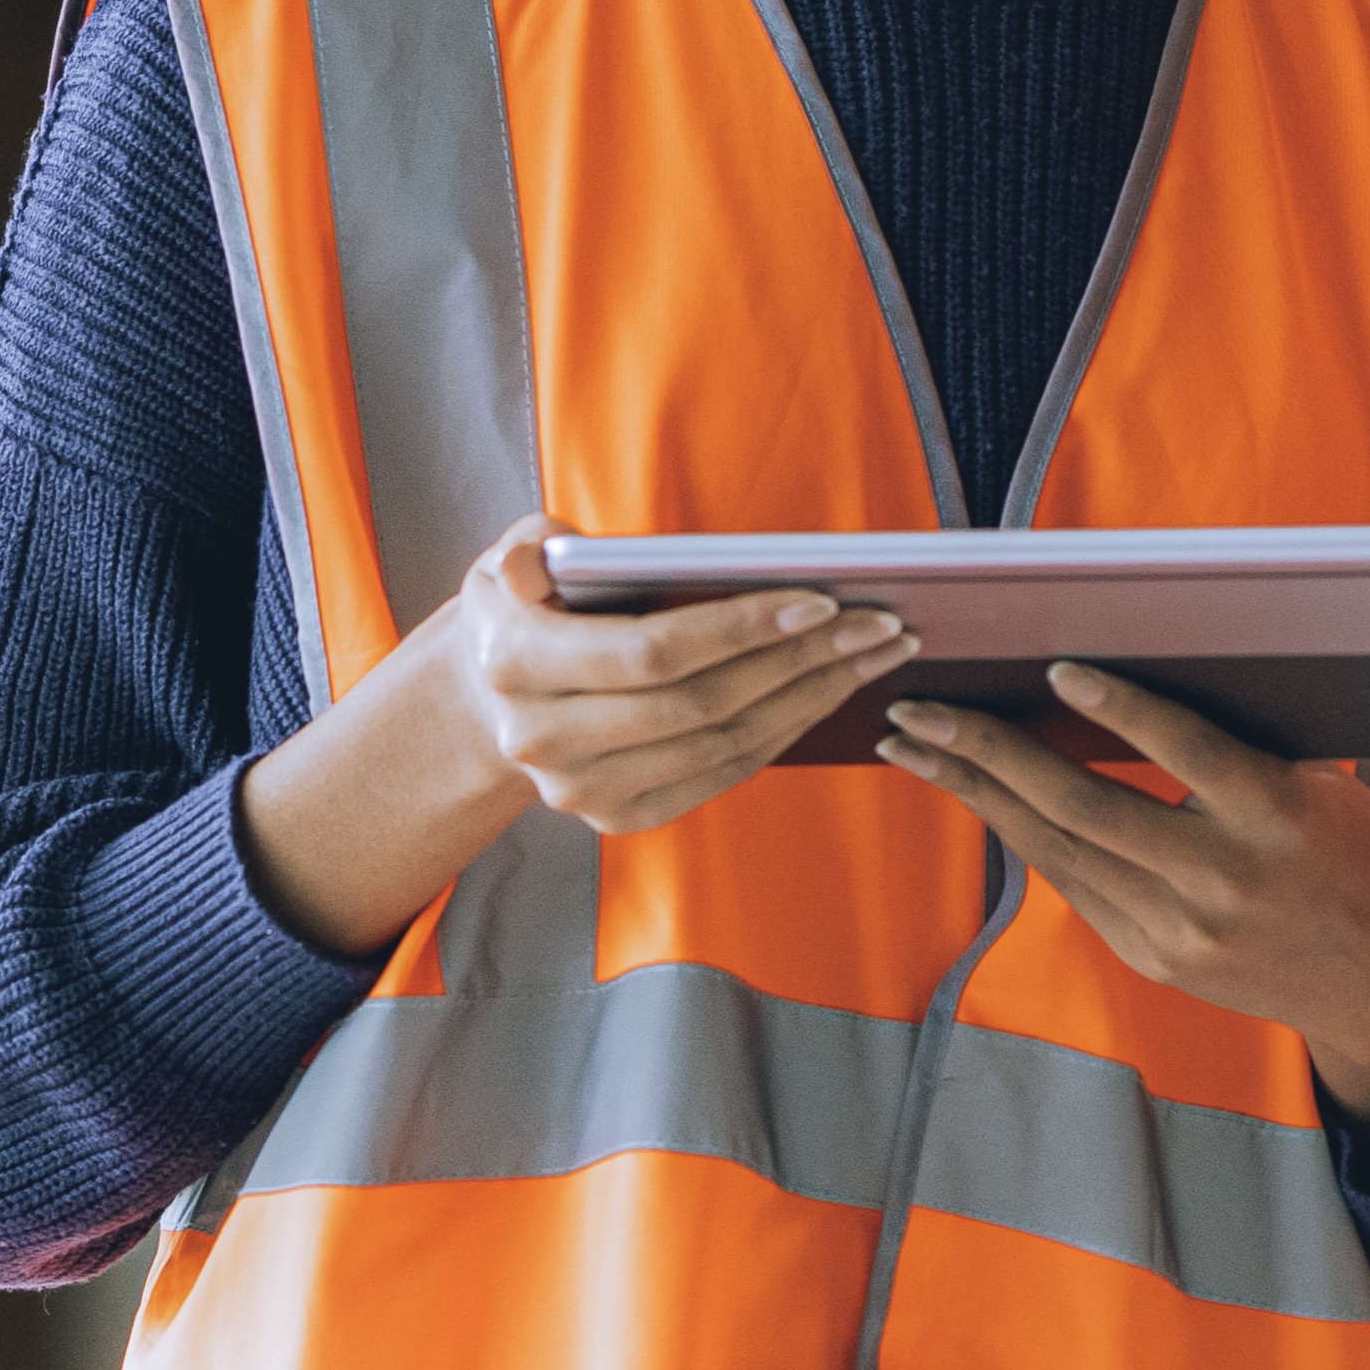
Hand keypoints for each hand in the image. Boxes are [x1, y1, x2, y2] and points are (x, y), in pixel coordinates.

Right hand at [235, 520, 919, 952]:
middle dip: (801, 661)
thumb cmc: (523, 606)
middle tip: (879, 622)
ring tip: (877, 651)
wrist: (490, 698)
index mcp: (515, 664)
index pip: (651, 654)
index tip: (819, 600)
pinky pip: (722, 774)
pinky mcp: (618, 818)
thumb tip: (553, 556)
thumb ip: (530, 550)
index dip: (740, 629)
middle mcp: (542, 740)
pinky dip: (785, 731)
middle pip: (701, 705)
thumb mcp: (509, 557)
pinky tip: (831, 689)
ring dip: (813, 697)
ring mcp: (581, 792)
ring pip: (723, 745)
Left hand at [880, 664, 1369, 1127]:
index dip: (1121, 709)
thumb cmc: (1351, 853)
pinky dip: (1022, 834)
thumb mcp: (1317, 785)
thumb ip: (1238, 744)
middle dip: (989, 753)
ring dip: (977, 794)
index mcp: (1275, 817)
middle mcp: (1222, 880)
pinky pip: (1074, 885)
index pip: (1188, 751)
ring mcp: (1181, 931)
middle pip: (1086, 807)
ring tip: (914, 748)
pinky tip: (978, 794)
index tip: (1057, 667)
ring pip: (1059, 850)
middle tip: (920, 709)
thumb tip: (1129, 675)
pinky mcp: (1155, 960)